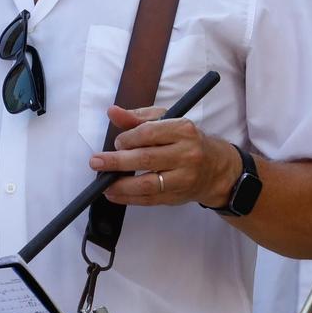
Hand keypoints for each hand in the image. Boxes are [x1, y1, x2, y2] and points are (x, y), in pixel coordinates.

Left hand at [89, 105, 237, 207]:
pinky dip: (128, 198)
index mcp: (183, 130)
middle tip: (96, 162)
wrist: (215, 168)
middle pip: (146, 159)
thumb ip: (137, 117)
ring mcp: (183, 178)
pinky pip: (149, 200)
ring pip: (147, 184)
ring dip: (121, 185)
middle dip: (117, 162)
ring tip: (103, 183)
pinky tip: (114, 194)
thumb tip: (112, 112)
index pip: (149, 133)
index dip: (128, 139)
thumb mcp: (167, 121)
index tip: (117, 143)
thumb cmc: (186, 141)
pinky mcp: (177, 196)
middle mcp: (186, 154)